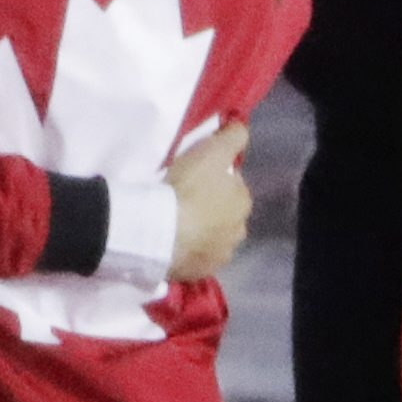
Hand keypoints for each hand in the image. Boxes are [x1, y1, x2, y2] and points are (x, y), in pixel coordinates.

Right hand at [163, 122, 251, 282]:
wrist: (159, 230)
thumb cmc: (188, 187)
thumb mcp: (212, 150)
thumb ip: (233, 137)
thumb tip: (242, 128)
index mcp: (243, 203)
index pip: (233, 186)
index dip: (215, 180)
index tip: (195, 177)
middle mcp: (238, 232)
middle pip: (225, 214)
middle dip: (211, 209)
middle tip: (184, 200)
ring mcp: (219, 256)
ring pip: (212, 238)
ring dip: (201, 232)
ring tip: (176, 223)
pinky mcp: (199, 273)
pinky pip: (196, 258)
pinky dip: (189, 251)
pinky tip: (174, 243)